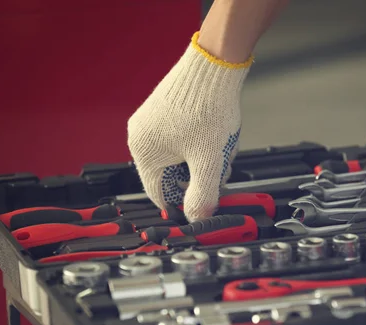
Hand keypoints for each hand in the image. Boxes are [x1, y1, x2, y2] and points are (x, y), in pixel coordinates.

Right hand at [127, 32, 251, 221]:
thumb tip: (197, 219)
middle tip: (221, 170)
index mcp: (144, 152)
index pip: (159, 194)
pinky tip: (218, 136)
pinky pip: (183, 139)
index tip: (200, 206)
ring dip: (204, 159)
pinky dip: (202, 143)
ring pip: (182, 157)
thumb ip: (203, 195)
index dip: (182, 204)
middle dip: (200, 176)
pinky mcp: (166, 111)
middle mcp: (142, 136)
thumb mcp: (208, 161)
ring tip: (223, 147)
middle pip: (173, 175)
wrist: (215, 64)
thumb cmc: (207, 108)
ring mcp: (153, 122)